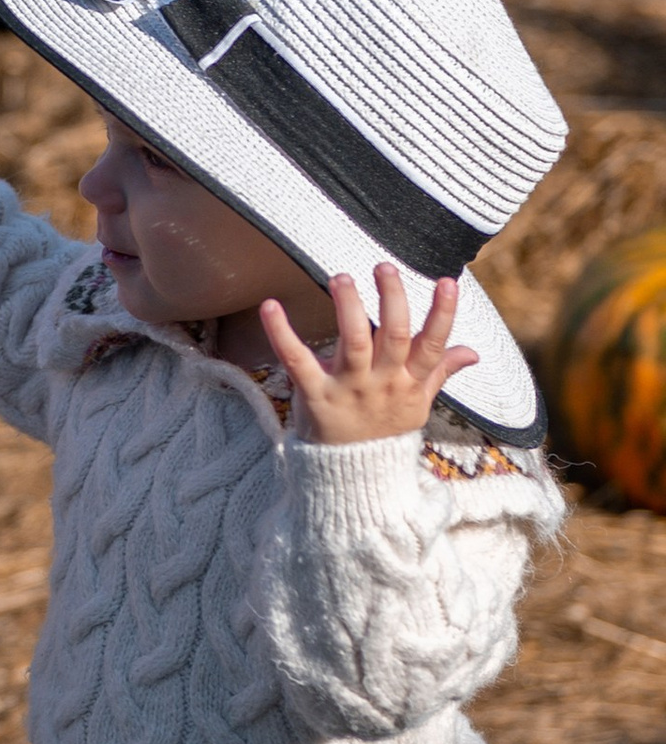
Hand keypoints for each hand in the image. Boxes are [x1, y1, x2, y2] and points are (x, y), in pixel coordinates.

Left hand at [260, 265, 476, 446]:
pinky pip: (297, 360)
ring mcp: (349, 388)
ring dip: (350, 307)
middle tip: (384, 266)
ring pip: (354, 342)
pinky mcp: (314, 394)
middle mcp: (382, 382)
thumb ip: (440, 371)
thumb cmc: (385, 430)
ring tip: (342, 278)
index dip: (442, 314)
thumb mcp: (418, 404)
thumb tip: (473, 351)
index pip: (432, 344)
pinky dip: (281, 333)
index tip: (446, 282)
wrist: (353, 476)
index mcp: (410, 382)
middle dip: (392, 299)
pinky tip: (271, 306)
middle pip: (395, 336)